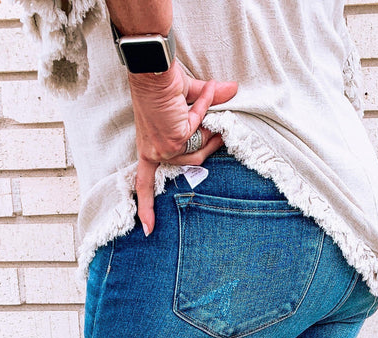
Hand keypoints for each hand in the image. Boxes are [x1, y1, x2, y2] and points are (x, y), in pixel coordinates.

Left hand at [128, 60, 237, 234]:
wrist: (153, 68)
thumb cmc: (162, 81)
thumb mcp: (184, 97)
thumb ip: (207, 99)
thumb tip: (234, 89)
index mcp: (149, 147)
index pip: (144, 183)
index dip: (146, 207)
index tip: (148, 229)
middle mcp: (154, 152)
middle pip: (192, 161)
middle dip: (209, 141)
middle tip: (220, 122)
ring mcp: (163, 149)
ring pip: (199, 149)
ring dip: (208, 125)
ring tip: (206, 101)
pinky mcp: (173, 141)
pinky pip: (200, 131)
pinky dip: (204, 109)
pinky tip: (202, 94)